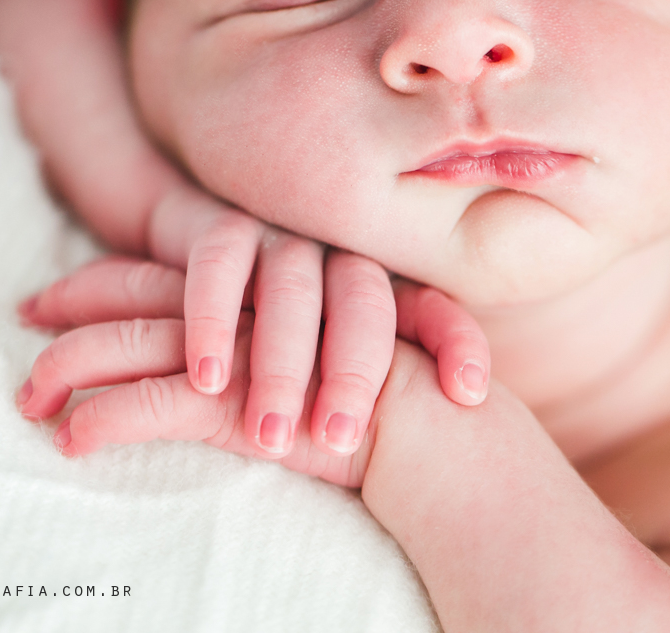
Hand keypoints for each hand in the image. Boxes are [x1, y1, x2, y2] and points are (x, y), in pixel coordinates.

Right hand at [0, 0, 490, 459]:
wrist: (199, 242)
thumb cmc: (280, 319)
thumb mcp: (332, 348)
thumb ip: (386, 367)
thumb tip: (462, 417)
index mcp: (383, 282)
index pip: (434, 307)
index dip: (456, 342)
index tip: (470, 392)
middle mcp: (340, 252)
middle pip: (363, 304)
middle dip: (353, 372)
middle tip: (337, 439)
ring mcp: (283, 237)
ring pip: (292, 293)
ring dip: (279, 364)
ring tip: (268, 439)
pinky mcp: (223, 229)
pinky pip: (218, 268)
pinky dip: (211, 323)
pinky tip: (206, 379)